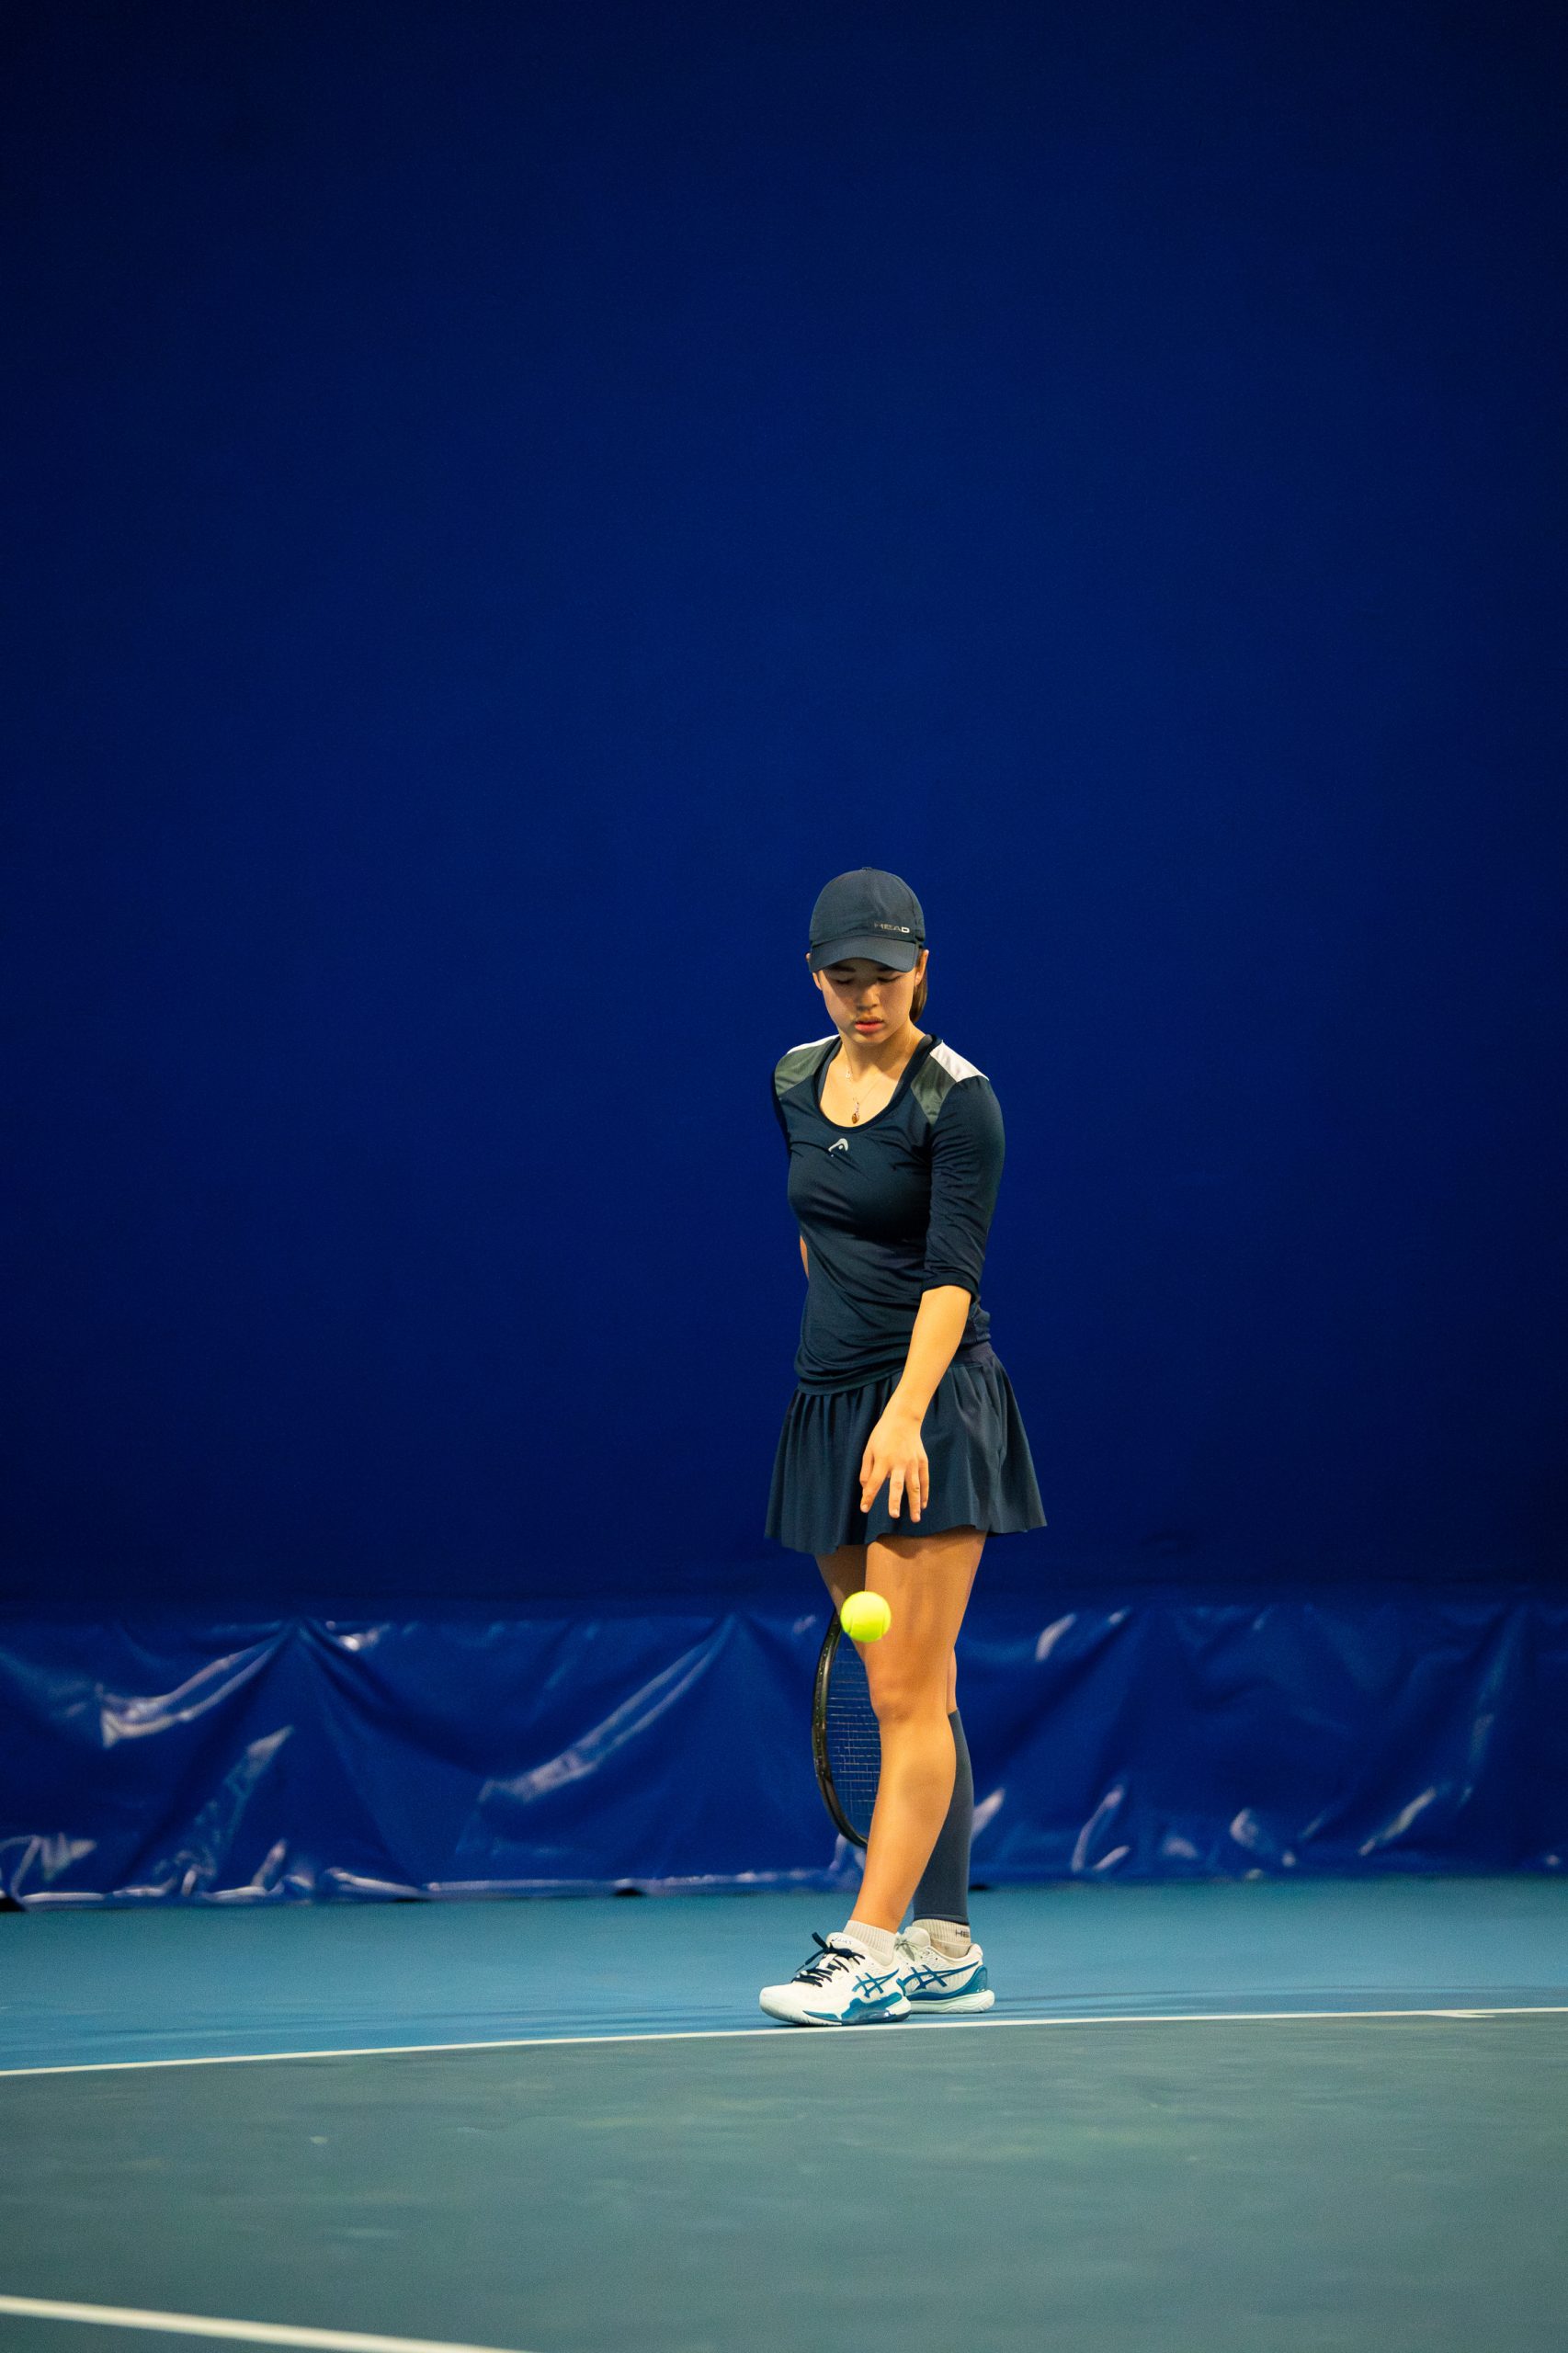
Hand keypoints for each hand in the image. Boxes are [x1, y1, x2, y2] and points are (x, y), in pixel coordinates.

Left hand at [859, 1405, 929, 1522]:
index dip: (868, 1496)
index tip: (864, 1508)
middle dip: (895, 1501)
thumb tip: (866, 1488)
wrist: (903, 1419)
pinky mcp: (922, 1461)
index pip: (874, 1482)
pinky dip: (924, 1493)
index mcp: (883, 1460)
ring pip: (914, 1486)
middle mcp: (899, 1463)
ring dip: (914, 1503)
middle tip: (894, 1515)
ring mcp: (912, 1463)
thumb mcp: (869, 1449)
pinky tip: (923, 1505)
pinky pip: (924, 1480)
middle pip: (896, 1485)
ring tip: (916, 1519)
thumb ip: (866, 1469)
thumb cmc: (882, 1435)